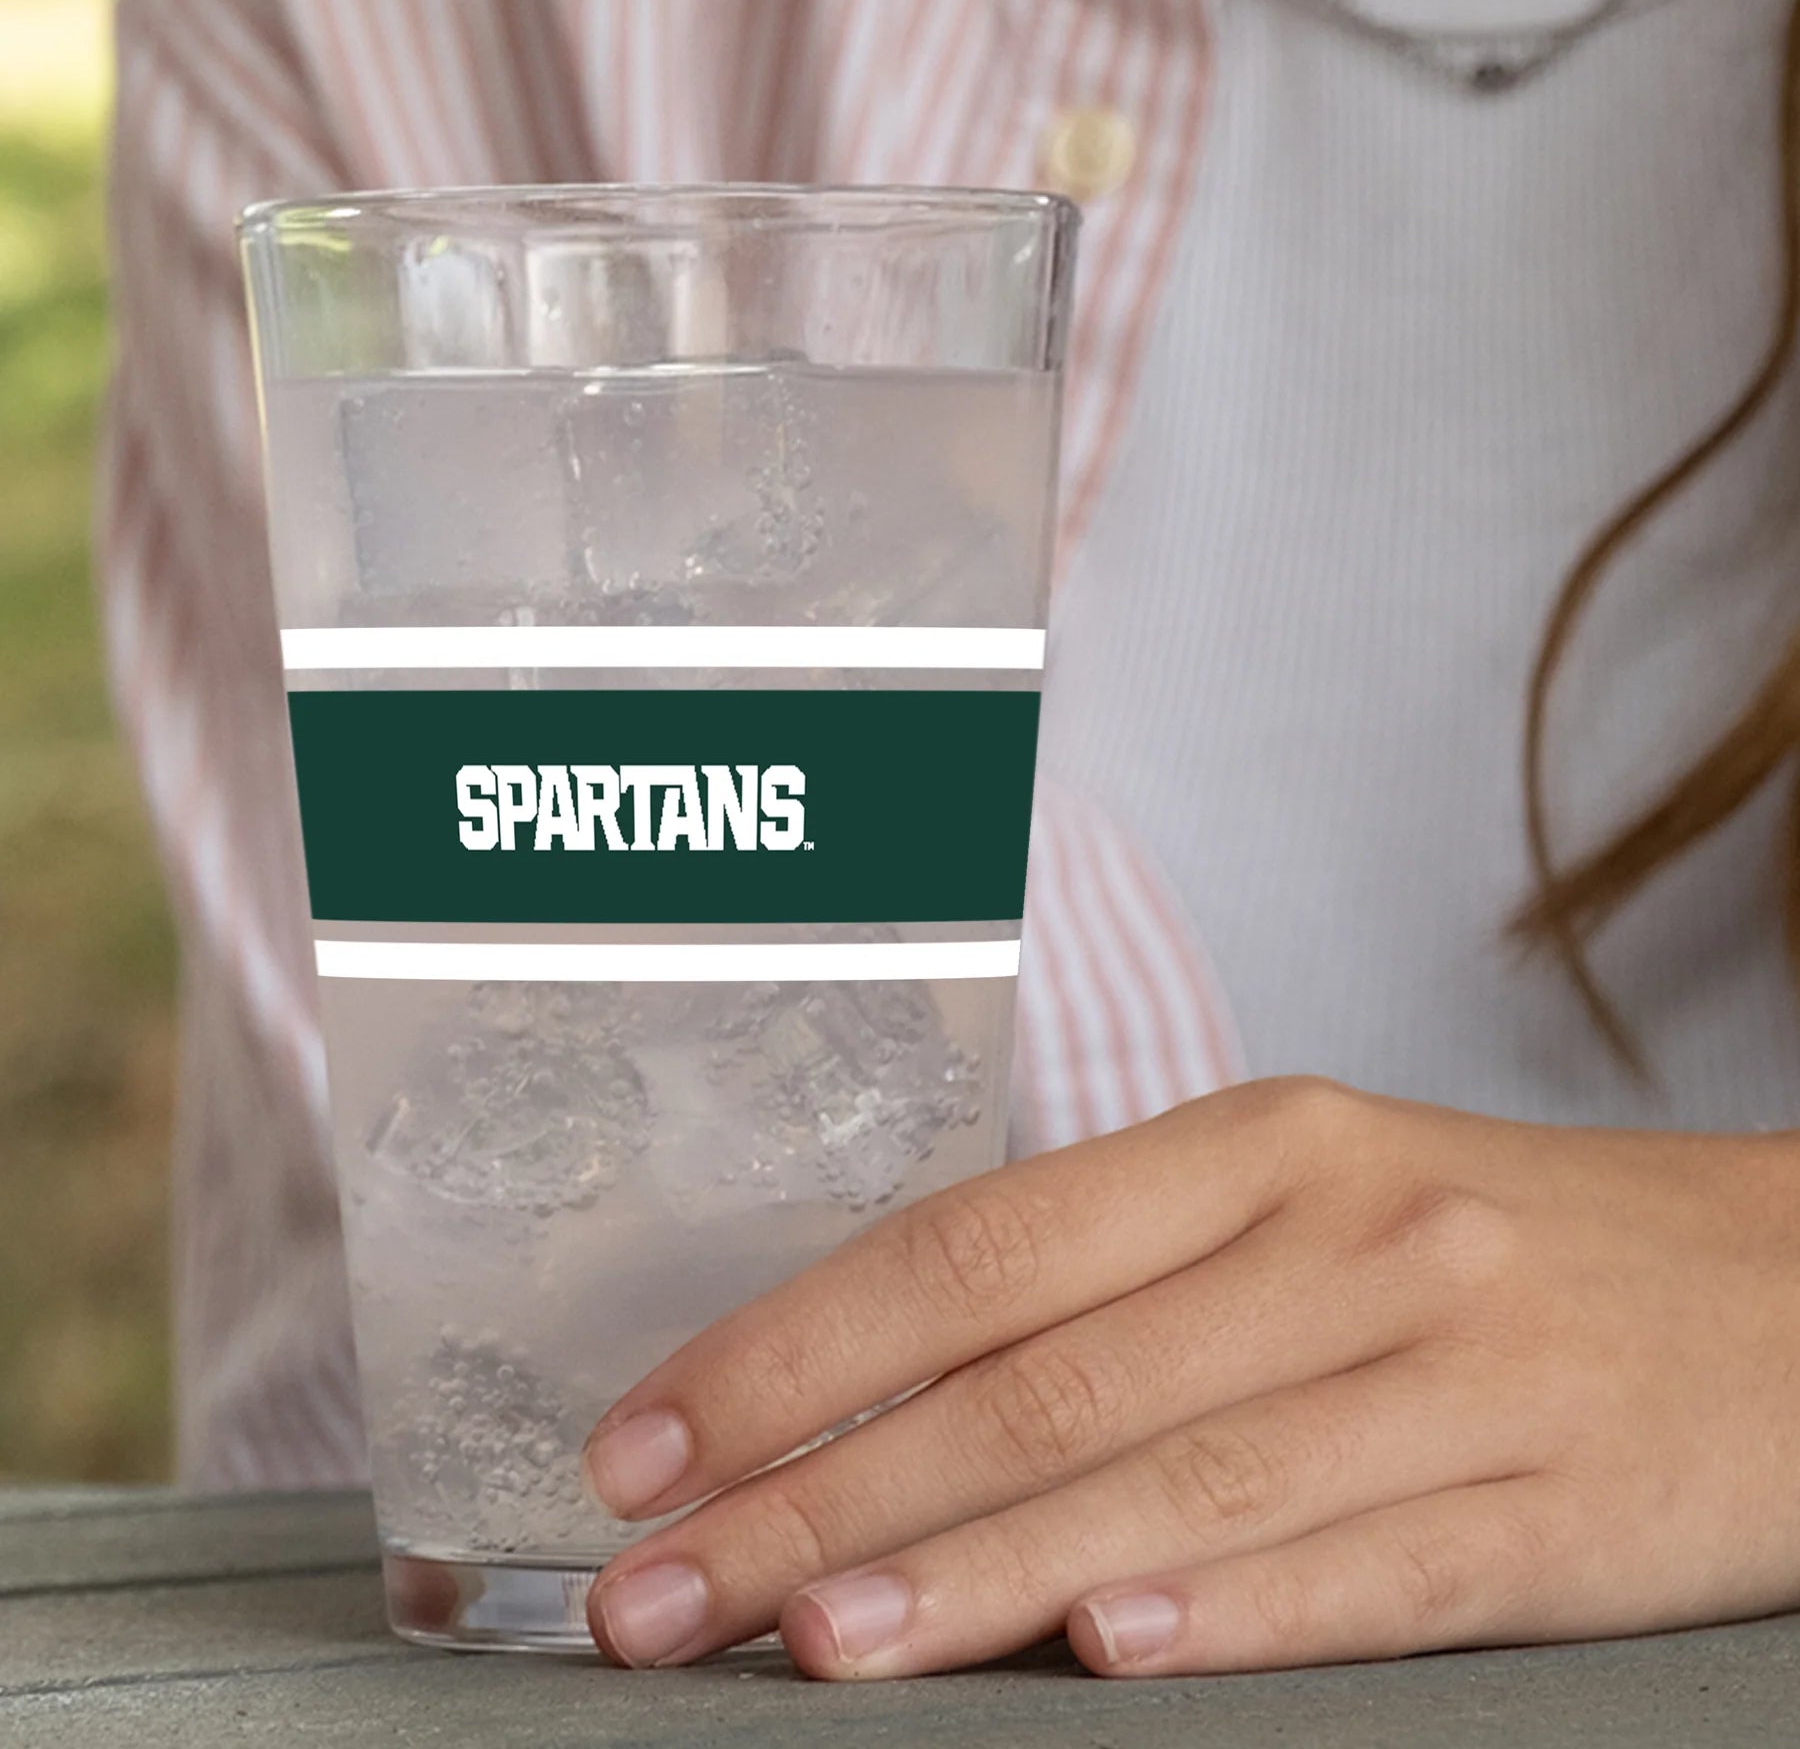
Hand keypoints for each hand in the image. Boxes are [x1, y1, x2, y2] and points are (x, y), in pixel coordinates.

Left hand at [578, 1078, 1799, 1677]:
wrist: (1785, 1290)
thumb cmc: (1494, 1249)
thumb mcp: (1309, 1211)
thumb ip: (1121, 1289)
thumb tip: (892, 1398)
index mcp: (1255, 1145)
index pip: (974, 1246)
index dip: (797, 1348)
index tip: (651, 1440)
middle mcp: (1340, 1238)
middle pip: (1038, 1377)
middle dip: (824, 1493)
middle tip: (663, 1589)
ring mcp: (1454, 1368)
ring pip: (1173, 1476)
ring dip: (976, 1574)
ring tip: (815, 1646)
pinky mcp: (1562, 1502)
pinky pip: (1370, 1563)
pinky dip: (1228, 1610)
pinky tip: (1102, 1659)